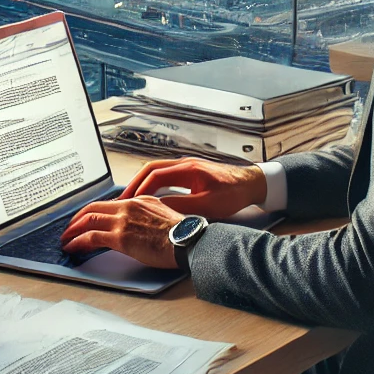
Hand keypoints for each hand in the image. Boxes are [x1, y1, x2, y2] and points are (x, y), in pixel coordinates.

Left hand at [60, 196, 183, 268]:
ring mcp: (123, 221)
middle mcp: (128, 206)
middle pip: (93, 208)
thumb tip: (137, 225)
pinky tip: (73, 248)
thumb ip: (146, 215)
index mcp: (139, 200)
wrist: (187, 240)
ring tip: (66, 240)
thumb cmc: (180, 233)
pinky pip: (91, 237)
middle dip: (77, 219)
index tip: (85, 219)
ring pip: (88, 220)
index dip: (92, 211)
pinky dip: (78, 242)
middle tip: (69, 228)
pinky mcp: (121, 237)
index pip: (108, 203)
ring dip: (73, 231)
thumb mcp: (162, 215)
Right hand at [118, 157, 266, 219]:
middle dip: (134, 184)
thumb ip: (182, 206)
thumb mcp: (207, 205)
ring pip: (156, 171)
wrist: (252, 183)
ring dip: (142, 183)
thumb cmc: (234, 193)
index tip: (127, 201)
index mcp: (187, 168)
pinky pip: (165, 175)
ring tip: (130, 199)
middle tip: (121, 200)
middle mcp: (184, 164)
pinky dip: (152, 184)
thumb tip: (157, 209)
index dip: (138, 189)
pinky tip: (149, 196)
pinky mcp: (190, 173)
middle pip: (150, 169)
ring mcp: (187, 167)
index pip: (154, 175)